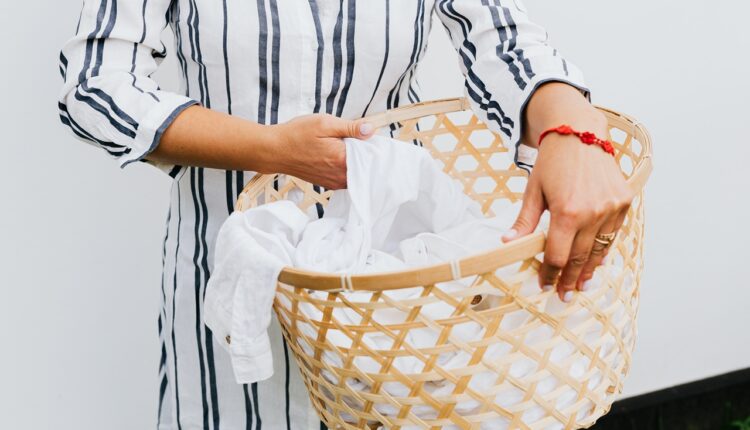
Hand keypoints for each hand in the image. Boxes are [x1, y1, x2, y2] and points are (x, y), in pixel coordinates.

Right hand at [270, 114, 373, 189]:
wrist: (274, 151)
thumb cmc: (296, 135)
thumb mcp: (324, 123)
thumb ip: (350, 128)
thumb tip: (371, 129)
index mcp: (343, 159)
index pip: (371, 154)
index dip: (372, 142)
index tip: (367, 134)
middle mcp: (341, 175)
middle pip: (366, 165)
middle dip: (364, 151)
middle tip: (355, 137)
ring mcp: (335, 182)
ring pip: (357, 171)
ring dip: (355, 159)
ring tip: (344, 145)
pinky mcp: (329, 184)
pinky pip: (347, 176)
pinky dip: (347, 166)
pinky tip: (337, 155)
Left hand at [502, 131, 632, 301]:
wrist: (580, 132)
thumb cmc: (553, 161)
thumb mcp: (533, 191)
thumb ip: (524, 221)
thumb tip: (508, 244)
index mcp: (567, 212)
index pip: (557, 255)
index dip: (550, 273)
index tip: (544, 285)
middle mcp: (593, 213)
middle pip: (579, 257)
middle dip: (570, 279)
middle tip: (564, 296)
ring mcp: (611, 208)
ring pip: (599, 249)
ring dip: (589, 270)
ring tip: (581, 286)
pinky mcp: (624, 201)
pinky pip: (613, 233)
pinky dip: (605, 249)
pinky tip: (597, 262)